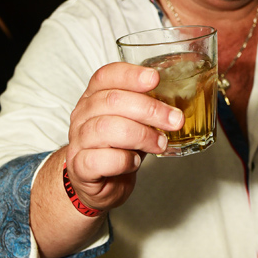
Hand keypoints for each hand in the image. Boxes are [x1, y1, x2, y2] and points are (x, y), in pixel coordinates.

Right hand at [65, 61, 183, 212]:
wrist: (100, 183)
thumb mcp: (135, 123)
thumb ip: (148, 110)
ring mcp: (78, 140)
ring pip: (105, 128)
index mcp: (94, 97)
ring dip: (141, 135)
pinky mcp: (80, 166)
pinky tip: (135, 161)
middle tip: (174, 120)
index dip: (131, 75)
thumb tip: (179, 105)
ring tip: (160, 143)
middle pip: (111, 101)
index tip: (155, 79)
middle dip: (149, 109)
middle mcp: (82, 115)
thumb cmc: (119, 148)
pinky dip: (123, 160)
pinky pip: (99, 159)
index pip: (106, 76)